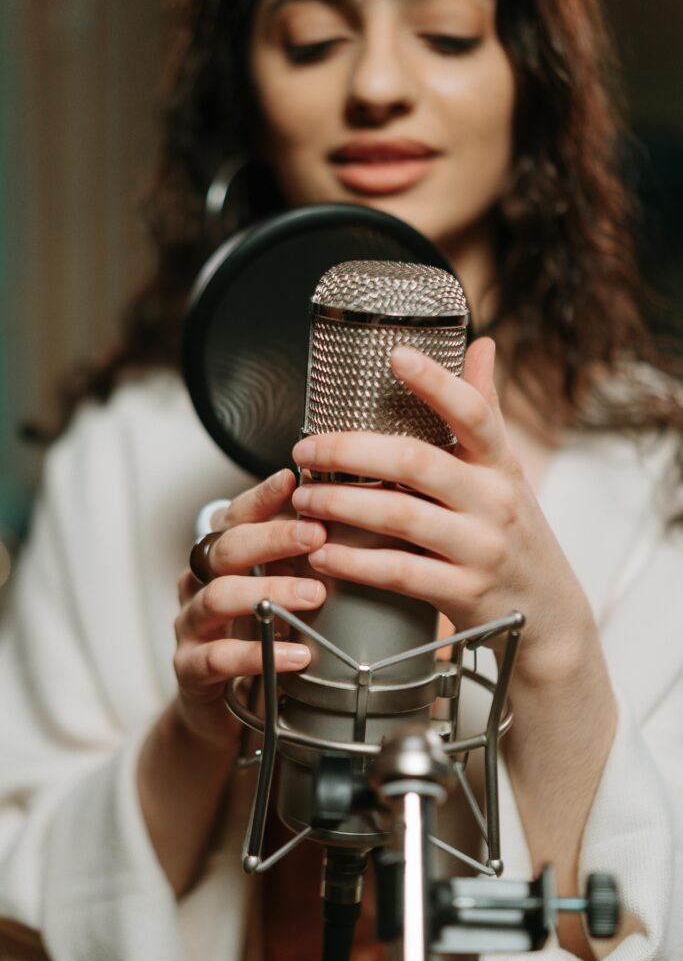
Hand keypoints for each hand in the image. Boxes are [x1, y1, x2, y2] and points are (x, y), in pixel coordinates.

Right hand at [173, 470, 325, 746]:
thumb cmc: (261, 640)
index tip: (293, 479)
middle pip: (227, 547)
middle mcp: (201, 583)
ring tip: (314, 596)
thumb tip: (359, 522)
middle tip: (317, 535)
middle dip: (272, 537)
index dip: (262, 496)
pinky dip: (258, 655)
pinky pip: (218, 657)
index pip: (236, 515)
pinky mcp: (190, 669)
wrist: (226, 715)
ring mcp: (192, 625)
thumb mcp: (283, 592)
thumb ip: (304, 561)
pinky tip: (297, 656)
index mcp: (223, 558)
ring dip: (269, 591)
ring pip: (219, 596)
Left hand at [291, 339, 597, 686]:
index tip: (395, 356)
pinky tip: (321, 555)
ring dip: (341, 505)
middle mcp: (494, 501)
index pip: (474, 413)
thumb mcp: (508, 474)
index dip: (436, 383)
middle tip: (304, 449)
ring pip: (399, 516)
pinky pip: (398, 573)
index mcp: (500, 465)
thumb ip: (486, 413)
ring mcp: (480, 549)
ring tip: (303, 500)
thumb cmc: (514, 534)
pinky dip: (354, 564)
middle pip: (416, 462)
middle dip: (350, 451)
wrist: (548, 614)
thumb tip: (481, 346)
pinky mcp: (463, 592)